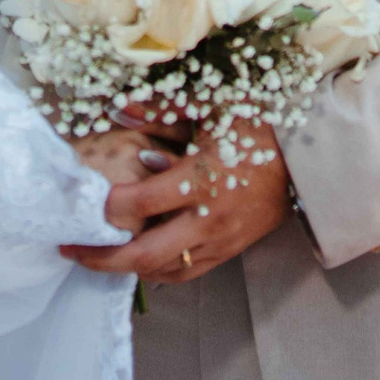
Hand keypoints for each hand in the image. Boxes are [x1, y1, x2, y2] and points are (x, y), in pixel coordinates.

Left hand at [64, 119, 291, 283]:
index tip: (80, 203)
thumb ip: (162, 111)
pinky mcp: (229, 251)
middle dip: (101, 258)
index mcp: (201, 181)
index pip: (140, 204)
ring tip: (95, 256)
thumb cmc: (259, 126)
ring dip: (125, 268)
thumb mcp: (211, 107)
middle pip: (144, 255)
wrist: (310, 159)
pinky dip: (157, 270)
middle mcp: (208, 219)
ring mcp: (220, 241)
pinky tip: (138, 259)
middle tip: (69, 249)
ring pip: (163, 271)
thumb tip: (119, 109)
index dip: (106, 208)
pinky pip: (186, 272)